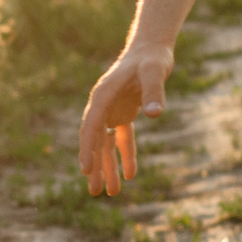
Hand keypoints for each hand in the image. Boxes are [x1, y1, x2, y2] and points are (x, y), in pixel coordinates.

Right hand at [77, 45, 173, 194]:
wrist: (152, 48)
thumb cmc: (152, 58)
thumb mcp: (155, 71)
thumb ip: (155, 91)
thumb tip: (156, 113)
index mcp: (103, 95)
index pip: (91, 126)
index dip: (87, 149)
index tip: (86, 170)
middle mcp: (102, 105)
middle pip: (94, 140)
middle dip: (94, 166)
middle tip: (94, 191)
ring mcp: (111, 111)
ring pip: (105, 144)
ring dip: (107, 167)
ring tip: (111, 193)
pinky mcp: (123, 114)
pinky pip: (121, 139)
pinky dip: (125, 155)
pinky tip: (130, 175)